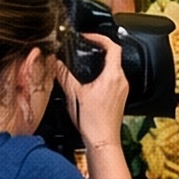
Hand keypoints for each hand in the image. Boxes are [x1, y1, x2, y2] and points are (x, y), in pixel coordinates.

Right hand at [53, 33, 128, 149]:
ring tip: (86, 63)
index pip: (113, 47)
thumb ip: (64, 76)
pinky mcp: (120, 97)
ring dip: (101, 63)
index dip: (100, 38)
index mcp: (112, 76)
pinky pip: (113, 79)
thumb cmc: (93, 121)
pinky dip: (103, 75)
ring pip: (113, 68)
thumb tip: (56, 64)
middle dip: (99, 50)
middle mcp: (121, 80)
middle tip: (86, 48)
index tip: (89, 37)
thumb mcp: (74, 95)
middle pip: (114, 57)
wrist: (103, 140)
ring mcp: (122, 89)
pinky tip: (91, 82)